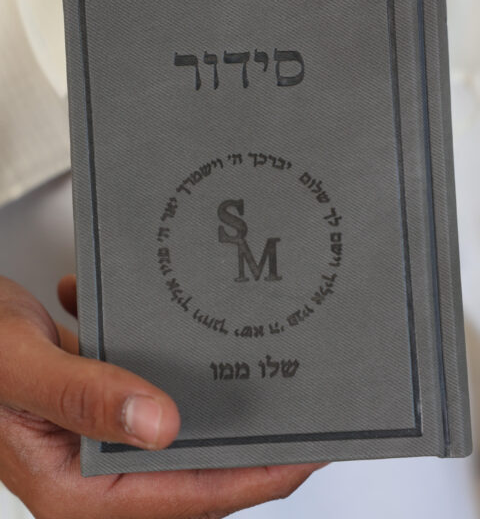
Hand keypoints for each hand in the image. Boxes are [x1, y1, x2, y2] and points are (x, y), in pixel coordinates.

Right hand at [0, 275, 325, 518]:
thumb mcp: (19, 364)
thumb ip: (81, 397)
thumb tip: (160, 425)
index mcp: (75, 489)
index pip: (189, 496)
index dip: (257, 475)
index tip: (307, 448)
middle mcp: (94, 472)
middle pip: (195, 467)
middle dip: (251, 442)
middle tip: (302, 407)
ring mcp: (101, 440)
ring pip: (182, 432)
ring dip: (221, 404)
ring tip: (267, 374)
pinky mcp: (104, 406)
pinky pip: (159, 397)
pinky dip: (181, 372)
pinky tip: (188, 338)